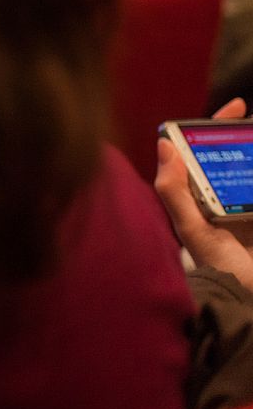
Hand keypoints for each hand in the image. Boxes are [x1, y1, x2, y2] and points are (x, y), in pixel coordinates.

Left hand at [155, 98, 252, 289]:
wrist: (248, 301)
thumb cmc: (217, 267)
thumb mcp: (193, 229)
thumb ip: (175, 191)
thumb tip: (164, 144)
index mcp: (202, 194)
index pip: (207, 151)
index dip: (218, 127)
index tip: (236, 107)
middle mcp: (226, 196)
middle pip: (240, 156)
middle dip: (248, 137)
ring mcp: (248, 204)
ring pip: (252, 170)